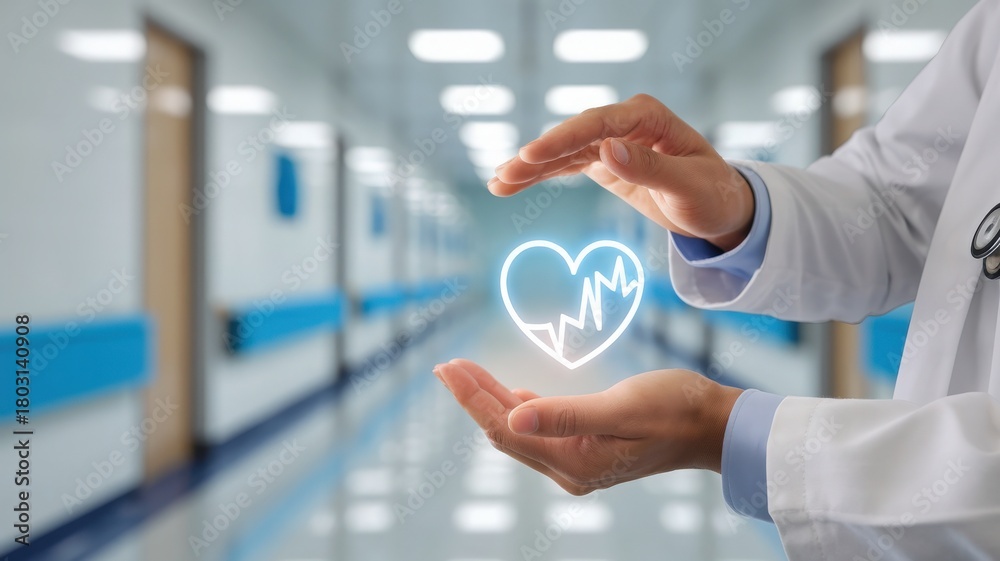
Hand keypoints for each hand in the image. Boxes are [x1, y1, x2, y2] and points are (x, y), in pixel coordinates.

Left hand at [434, 359, 742, 494]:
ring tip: (465, 370)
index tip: (448, 368)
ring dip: (492, 398)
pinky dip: (518, 404)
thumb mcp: (622, 408)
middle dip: (474, 396)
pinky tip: (508, 391)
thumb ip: (566, 415)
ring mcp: (578, 460)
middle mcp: (569, 468)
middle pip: (506, 431)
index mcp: (574, 461)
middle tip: (446, 365)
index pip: (506, 429)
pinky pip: (540, 427)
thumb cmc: (675, 410)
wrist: (714, 426)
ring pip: (520, 428)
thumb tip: (513, 419)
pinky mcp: (587, 447)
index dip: (473, 397)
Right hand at [491, 94, 754, 251]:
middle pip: (572, 136)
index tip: (532, 154)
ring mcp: (612, 142)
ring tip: (498, 183)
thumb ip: (651, 168)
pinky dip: (540, 176)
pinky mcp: (604, 162)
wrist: (720, 210)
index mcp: (648, 118)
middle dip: (536, 156)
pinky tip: (511, 184)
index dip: (562, 138)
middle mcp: (625, 123)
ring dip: (530, 168)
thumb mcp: (690, 186)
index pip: (598, 124)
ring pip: (563, 152)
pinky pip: (566, 167)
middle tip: (505, 174)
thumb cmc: (714, 195)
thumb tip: (608, 150)